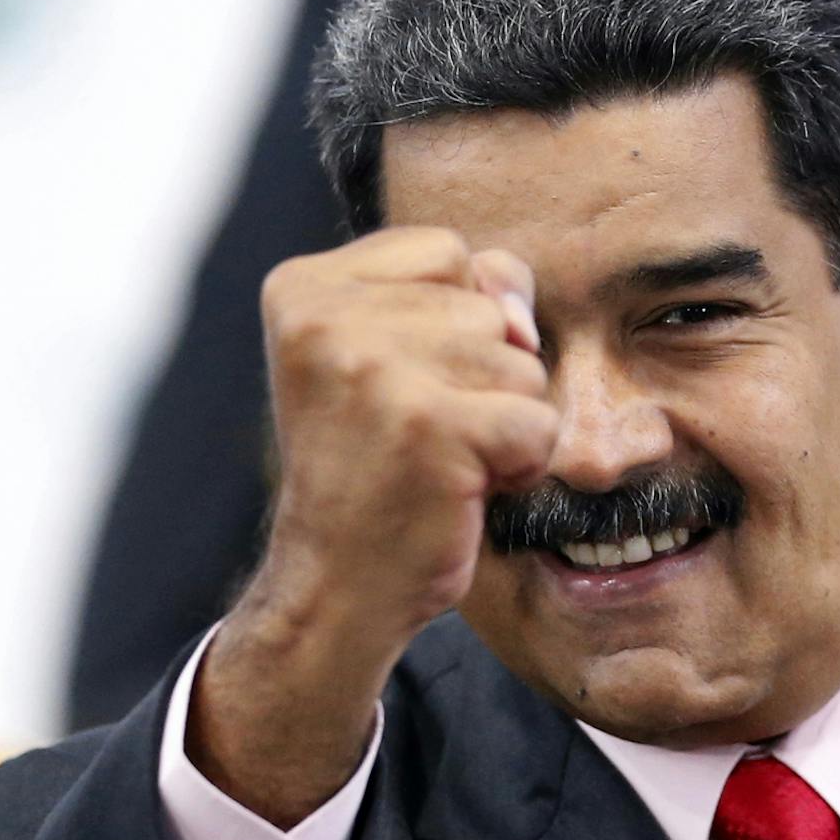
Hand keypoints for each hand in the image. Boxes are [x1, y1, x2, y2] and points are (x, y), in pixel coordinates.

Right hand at [189, 228, 555, 824]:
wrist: (334, 587)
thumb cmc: (371, 470)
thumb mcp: (392, 357)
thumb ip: (459, 297)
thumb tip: (519, 311)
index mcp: (303, 286)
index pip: (448, 252)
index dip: (455, 324)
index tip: (398, 390)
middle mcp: (325, 316)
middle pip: (489, 307)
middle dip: (481, 378)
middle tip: (416, 434)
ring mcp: (374, 369)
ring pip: (521, 364)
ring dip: (501, 422)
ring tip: (436, 461)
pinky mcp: (428, 427)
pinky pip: (537, 422)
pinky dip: (518, 466)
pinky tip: (460, 490)